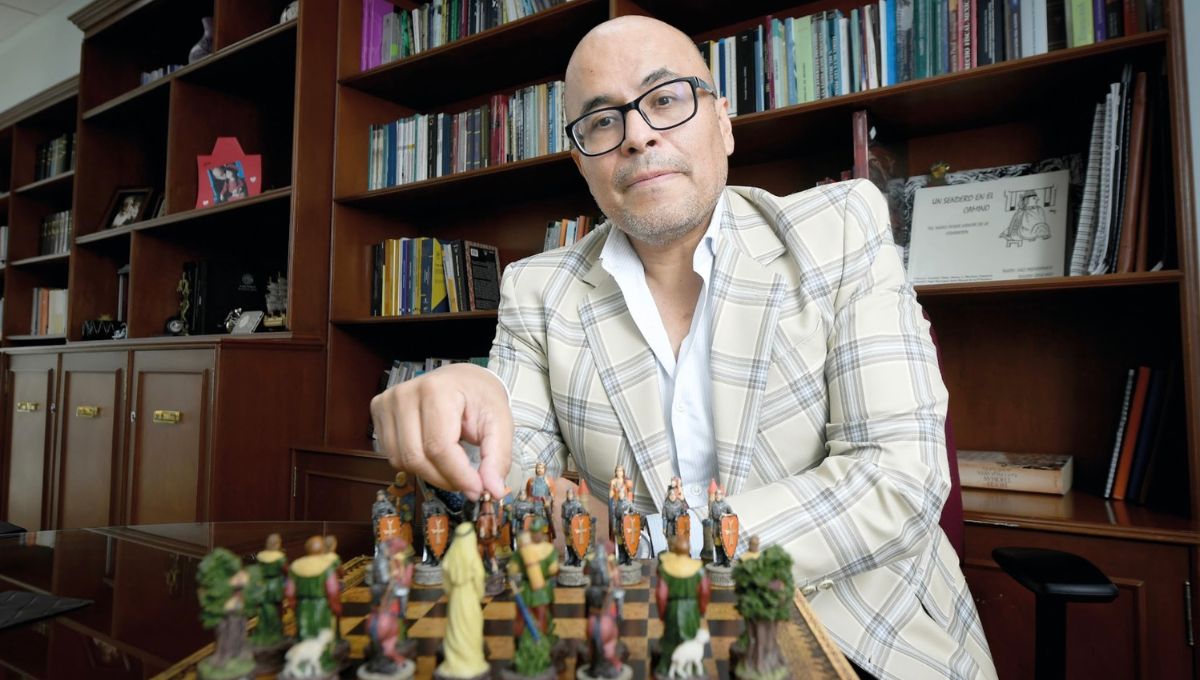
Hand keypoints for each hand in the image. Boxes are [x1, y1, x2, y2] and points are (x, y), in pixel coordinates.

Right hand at [370, 363, 512, 500]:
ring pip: (402, 461)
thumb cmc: (479, 397)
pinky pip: (392, 456)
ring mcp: (387, 403)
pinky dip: (415, 465)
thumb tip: (493, 491)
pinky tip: (433, 454)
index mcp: (436, 390)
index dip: (458, 476)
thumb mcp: (500, 422)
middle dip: (445, 479)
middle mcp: (404, 394)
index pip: (438, 447)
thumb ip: (498, 457)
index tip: (478, 490)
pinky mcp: (379, 412)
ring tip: (452, 466)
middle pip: (417, 458)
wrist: (461, 380)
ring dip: (430, 474)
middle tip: (467, 481)